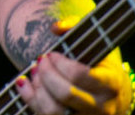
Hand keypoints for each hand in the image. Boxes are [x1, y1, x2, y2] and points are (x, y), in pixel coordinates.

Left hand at [13, 21, 132, 114]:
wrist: (109, 95)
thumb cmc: (96, 64)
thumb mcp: (93, 44)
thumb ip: (75, 28)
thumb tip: (56, 27)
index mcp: (111, 84)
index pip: (80, 75)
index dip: (60, 63)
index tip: (52, 54)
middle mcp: (101, 107)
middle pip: (66, 93)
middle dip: (46, 74)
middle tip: (40, 60)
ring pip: (54, 111)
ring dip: (37, 88)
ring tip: (33, 71)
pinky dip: (28, 98)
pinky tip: (23, 82)